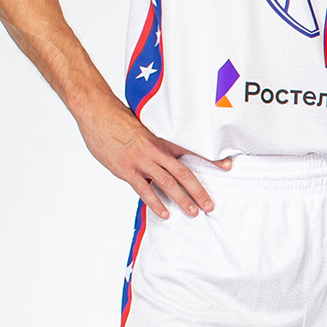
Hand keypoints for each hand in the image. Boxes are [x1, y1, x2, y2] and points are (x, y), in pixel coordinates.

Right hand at [75, 94, 229, 217]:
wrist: (99, 113)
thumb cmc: (121, 118)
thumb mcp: (145, 125)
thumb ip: (157, 139)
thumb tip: (169, 148)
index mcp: (163, 139)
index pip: (193, 150)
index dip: (210, 159)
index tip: (227, 166)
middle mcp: (155, 151)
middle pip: (183, 173)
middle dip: (198, 190)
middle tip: (210, 205)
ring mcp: (141, 161)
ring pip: (167, 183)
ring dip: (181, 199)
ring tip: (193, 212)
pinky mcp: (126, 170)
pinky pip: (144, 190)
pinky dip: (155, 203)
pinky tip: (165, 213)